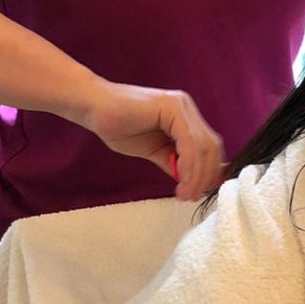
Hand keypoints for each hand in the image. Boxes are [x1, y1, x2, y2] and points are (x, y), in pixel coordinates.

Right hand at [82, 79, 224, 200]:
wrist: (93, 107)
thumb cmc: (118, 125)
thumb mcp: (153, 150)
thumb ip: (173, 161)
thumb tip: (190, 180)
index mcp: (185, 117)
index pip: (208, 147)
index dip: (209, 172)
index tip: (198, 193)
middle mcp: (187, 108)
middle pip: (211, 146)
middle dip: (206, 176)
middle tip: (192, 197)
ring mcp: (180, 106)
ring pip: (203, 145)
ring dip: (197, 174)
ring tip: (185, 193)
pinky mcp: (171, 107)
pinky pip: (188, 141)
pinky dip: (188, 163)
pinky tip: (181, 179)